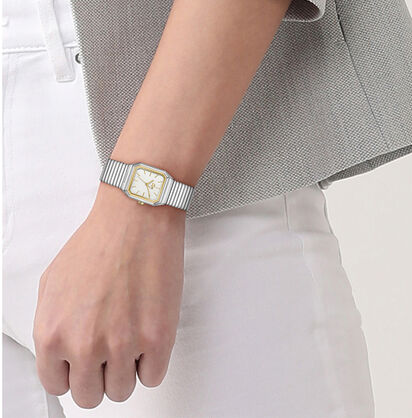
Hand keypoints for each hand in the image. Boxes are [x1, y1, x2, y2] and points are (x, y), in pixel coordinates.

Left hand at [32, 182, 185, 407]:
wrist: (137, 217)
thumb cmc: (100, 241)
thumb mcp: (53, 281)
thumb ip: (52, 323)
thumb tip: (61, 348)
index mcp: (53, 333)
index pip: (58, 385)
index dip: (74, 372)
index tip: (86, 364)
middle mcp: (84, 344)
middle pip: (90, 395)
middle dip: (100, 375)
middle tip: (110, 353)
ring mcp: (122, 343)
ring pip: (122, 390)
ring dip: (127, 370)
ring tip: (131, 341)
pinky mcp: (157, 337)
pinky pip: (153, 376)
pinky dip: (152, 362)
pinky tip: (149, 338)